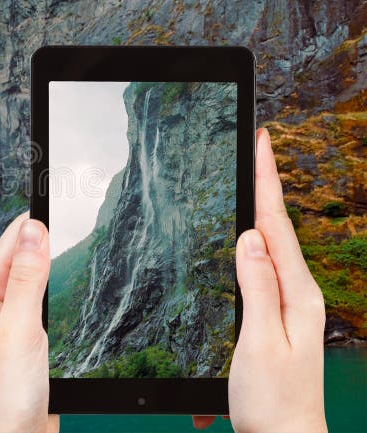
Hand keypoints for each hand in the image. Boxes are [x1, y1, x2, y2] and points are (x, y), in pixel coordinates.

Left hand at [0, 212, 59, 432]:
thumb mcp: (18, 330)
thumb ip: (27, 279)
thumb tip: (34, 228)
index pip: (13, 237)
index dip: (39, 214)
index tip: (63, 188)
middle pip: (27, 254)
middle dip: (50, 234)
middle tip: (79, 208)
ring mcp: (12, 322)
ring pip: (39, 279)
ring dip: (56, 261)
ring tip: (78, 233)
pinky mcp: (28, 341)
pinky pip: (45, 304)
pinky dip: (59, 289)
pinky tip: (73, 284)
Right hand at [194, 128, 326, 431]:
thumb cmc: (274, 400)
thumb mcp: (260, 341)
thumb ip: (258, 287)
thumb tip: (250, 237)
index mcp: (296, 294)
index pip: (276, 225)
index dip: (267, 180)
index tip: (261, 141)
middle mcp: (297, 294)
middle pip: (276, 227)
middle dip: (266, 184)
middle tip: (255, 148)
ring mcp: (288, 306)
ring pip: (270, 246)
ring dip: (260, 210)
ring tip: (250, 180)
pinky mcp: (275, 317)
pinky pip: (263, 268)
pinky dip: (253, 243)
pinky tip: (245, 237)